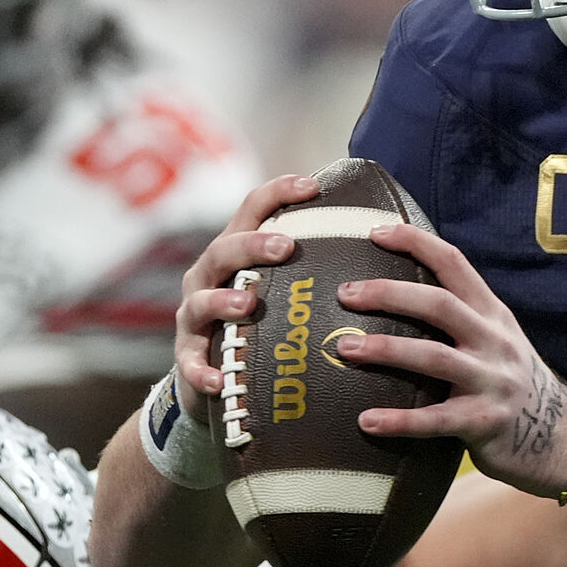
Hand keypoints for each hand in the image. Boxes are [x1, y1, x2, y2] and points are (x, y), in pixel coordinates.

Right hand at [173, 174, 319, 422]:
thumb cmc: (258, 323)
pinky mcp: (186, 358)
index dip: (277, 193)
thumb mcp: (277, 289)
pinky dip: (200, 371)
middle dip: (252, 245)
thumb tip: (380, 244)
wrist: (212, 373)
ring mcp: (193, 317)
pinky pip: (189, 364)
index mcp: (234, 253)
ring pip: (201, 302)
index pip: (250, 211)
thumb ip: (309, 268)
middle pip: (223, 251)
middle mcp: (208, 278)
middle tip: (286, 247)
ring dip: (223, 301)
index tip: (313, 186)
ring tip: (248, 304)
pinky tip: (217, 380)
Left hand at [333, 222, 566, 496]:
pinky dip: (398, 420)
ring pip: (434, 357)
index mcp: (492, 314)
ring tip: (344, 348)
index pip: (455, 263)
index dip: (416, 243)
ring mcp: (491, 382)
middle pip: (439, 305)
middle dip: (389, 294)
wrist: (563, 437)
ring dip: (386, 349)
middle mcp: (494, 341)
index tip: (374, 232)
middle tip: (345, 294)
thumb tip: (395, 296)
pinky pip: (435, 420)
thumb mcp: (496, 340)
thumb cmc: (512, 384)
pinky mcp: (484, 423)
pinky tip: (366, 421)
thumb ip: (460, 319)